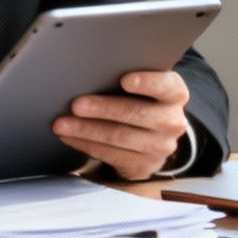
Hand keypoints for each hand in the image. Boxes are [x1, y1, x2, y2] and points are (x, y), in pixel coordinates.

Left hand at [52, 70, 190, 181]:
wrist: (153, 136)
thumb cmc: (140, 99)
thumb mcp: (144, 86)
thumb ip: (127, 77)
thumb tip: (90, 71)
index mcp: (175, 94)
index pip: (166, 85)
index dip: (147, 82)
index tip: (124, 80)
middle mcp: (172, 121)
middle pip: (136, 113)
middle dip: (103, 109)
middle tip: (76, 105)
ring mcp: (160, 147)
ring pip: (119, 137)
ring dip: (86, 130)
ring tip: (62, 124)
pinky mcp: (144, 166)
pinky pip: (111, 155)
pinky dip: (86, 145)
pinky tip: (69, 137)